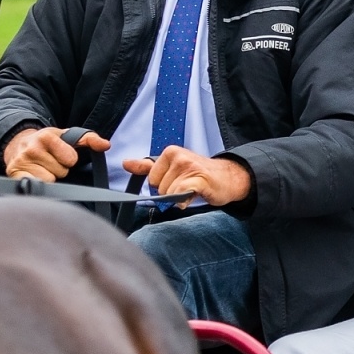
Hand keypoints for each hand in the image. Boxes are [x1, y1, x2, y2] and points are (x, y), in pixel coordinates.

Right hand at [4, 127, 109, 181]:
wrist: (20, 145)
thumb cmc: (48, 143)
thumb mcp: (68, 136)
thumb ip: (89, 139)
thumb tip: (105, 145)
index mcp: (46, 136)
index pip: (70, 159)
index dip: (69, 160)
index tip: (62, 155)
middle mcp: (31, 148)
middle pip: (60, 172)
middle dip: (58, 170)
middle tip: (51, 163)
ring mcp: (20, 162)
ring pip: (48, 181)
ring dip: (48, 178)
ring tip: (43, 169)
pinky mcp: (14, 175)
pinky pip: (34, 187)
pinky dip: (37, 184)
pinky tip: (35, 176)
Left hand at [122, 146, 251, 206]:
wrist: (227, 178)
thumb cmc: (198, 174)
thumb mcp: (171, 167)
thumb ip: (147, 167)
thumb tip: (126, 163)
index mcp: (170, 152)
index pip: (152, 180)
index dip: (163, 185)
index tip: (177, 180)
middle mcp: (179, 156)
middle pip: (160, 189)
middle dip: (173, 192)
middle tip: (187, 185)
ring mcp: (189, 166)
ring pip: (170, 194)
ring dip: (181, 197)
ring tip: (193, 189)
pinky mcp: (199, 179)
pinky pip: (181, 195)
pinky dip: (185, 200)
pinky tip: (194, 194)